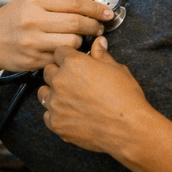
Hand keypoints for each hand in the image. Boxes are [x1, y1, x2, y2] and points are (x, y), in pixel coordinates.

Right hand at [0, 0, 112, 72]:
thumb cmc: (12, 19)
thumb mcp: (29, 2)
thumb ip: (56, 3)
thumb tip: (90, 6)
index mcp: (34, 0)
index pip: (74, 2)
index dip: (95, 8)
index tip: (107, 12)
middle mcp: (33, 20)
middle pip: (77, 23)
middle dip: (94, 26)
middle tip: (99, 27)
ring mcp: (33, 42)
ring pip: (73, 42)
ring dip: (83, 41)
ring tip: (82, 38)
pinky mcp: (34, 60)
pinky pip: (62, 58)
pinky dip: (69, 54)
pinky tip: (67, 50)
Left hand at [37, 38, 150, 153]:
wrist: (128, 129)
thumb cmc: (125, 97)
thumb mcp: (116, 69)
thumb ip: (101, 55)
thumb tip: (99, 43)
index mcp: (73, 64)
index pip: (59, 52)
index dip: (68, 56)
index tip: (75, 62)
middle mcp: (60, 82)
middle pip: (48, 71)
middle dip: (59, 73)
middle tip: (75, 81)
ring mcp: (55, 104)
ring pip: (44, 93)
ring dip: (53, 93)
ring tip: (70, 98)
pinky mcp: (56, 123)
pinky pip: (47, 115)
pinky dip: (56, 114)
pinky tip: (71, 114)